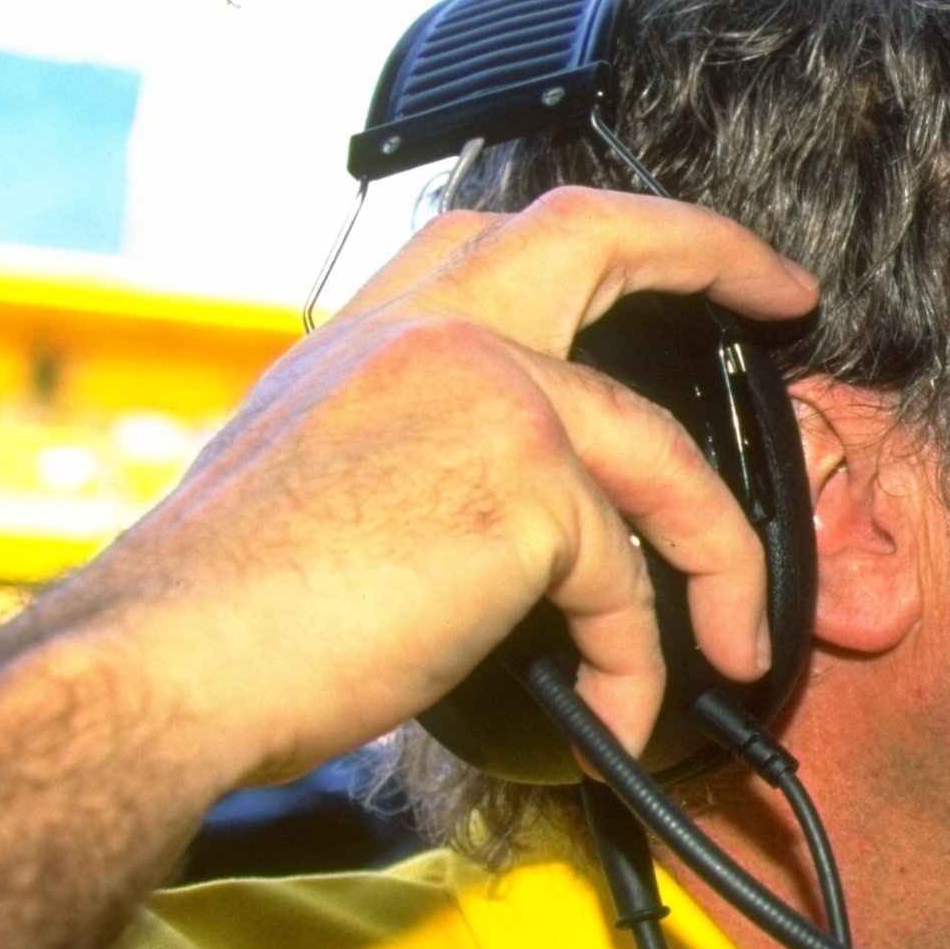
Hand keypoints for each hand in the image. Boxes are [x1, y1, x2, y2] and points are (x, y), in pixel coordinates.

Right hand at [37, 187, 817, 778]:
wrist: (161, 665)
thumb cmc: (223, 610)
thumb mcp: (319, 474)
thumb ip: (415, 446)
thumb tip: (509, 514)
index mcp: (375, 330)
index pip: (505, 235)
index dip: (611, 232)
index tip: (683, 253)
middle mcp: (433, 333)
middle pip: (603, 240)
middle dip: (718, 250)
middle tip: (788, 298)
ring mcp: (488, 393)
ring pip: (665, 464)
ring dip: (724, 563)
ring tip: (736, 642)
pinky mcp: (528, 485)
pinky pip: (628, 585)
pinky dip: (637, 663)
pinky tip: (619, 716)